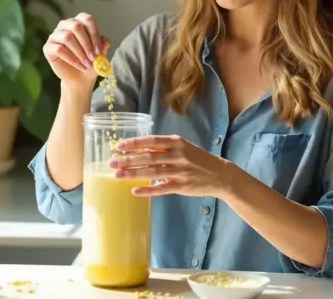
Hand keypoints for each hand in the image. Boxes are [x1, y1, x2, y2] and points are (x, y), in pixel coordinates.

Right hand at [43, 13, 109, 89]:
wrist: (80, 78)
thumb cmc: (90, 61)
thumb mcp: (100, 53)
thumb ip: (103, 44)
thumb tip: (105, 40)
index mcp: (78, 22)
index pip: (86, 19)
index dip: (94, 34)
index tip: (99, 50)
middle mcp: (65, 25)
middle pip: (76, 26)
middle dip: (87, 43)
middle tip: (94, 57)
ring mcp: (55, 36)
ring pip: (67, 37)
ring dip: (79, 52)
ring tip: (87, 64)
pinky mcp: (48, 48)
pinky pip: (58, 49)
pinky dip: (71, 59)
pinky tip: (80, 65)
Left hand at [108, 135, 232, 197]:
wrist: (220, 175)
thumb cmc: (197, 159)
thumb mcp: (182, 148)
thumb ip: (163, 149)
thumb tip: (139, 150)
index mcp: (177, 142)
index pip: (151, 141)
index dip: (134, 143)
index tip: (118, 145)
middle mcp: (178, 155)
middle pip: (148, 157)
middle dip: (128, 160)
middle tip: (112, 162)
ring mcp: (180, 171)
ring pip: (152, 172)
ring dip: (133, 174)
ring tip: (117, 175)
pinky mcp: (181, 186)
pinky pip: (161, 188)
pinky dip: (148, 190)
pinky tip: (135, 191)